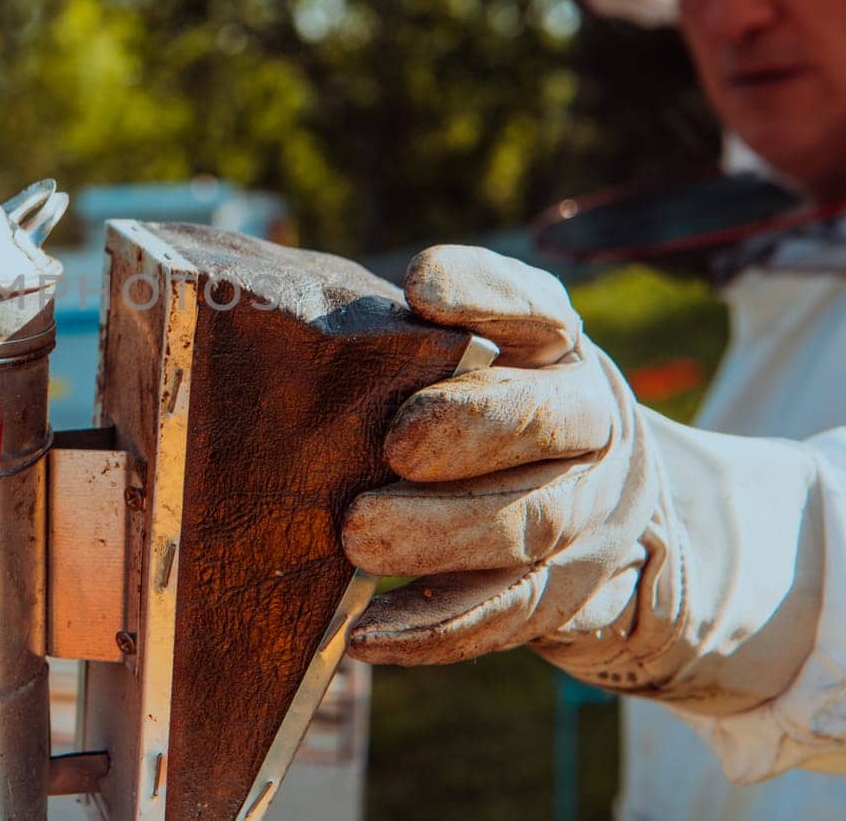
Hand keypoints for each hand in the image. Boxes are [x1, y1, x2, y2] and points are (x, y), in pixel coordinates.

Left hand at [341, 245, 824, 719]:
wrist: (616, 519)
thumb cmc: (495, 415)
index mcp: (558, 351)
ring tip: (358, 536)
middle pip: (547, 423)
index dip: (487, 295)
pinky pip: (502, 618)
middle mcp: (586, 427)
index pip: (537, 311)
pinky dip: (432, 628)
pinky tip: (364, 634)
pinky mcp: (562, 598)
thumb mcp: (481, 359)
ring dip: (439, 535)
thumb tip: (306, 324)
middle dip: (472, 427)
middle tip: (394, 443)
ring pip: (525, 528)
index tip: (422, 288)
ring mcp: (583, 517)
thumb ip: (416, 337)